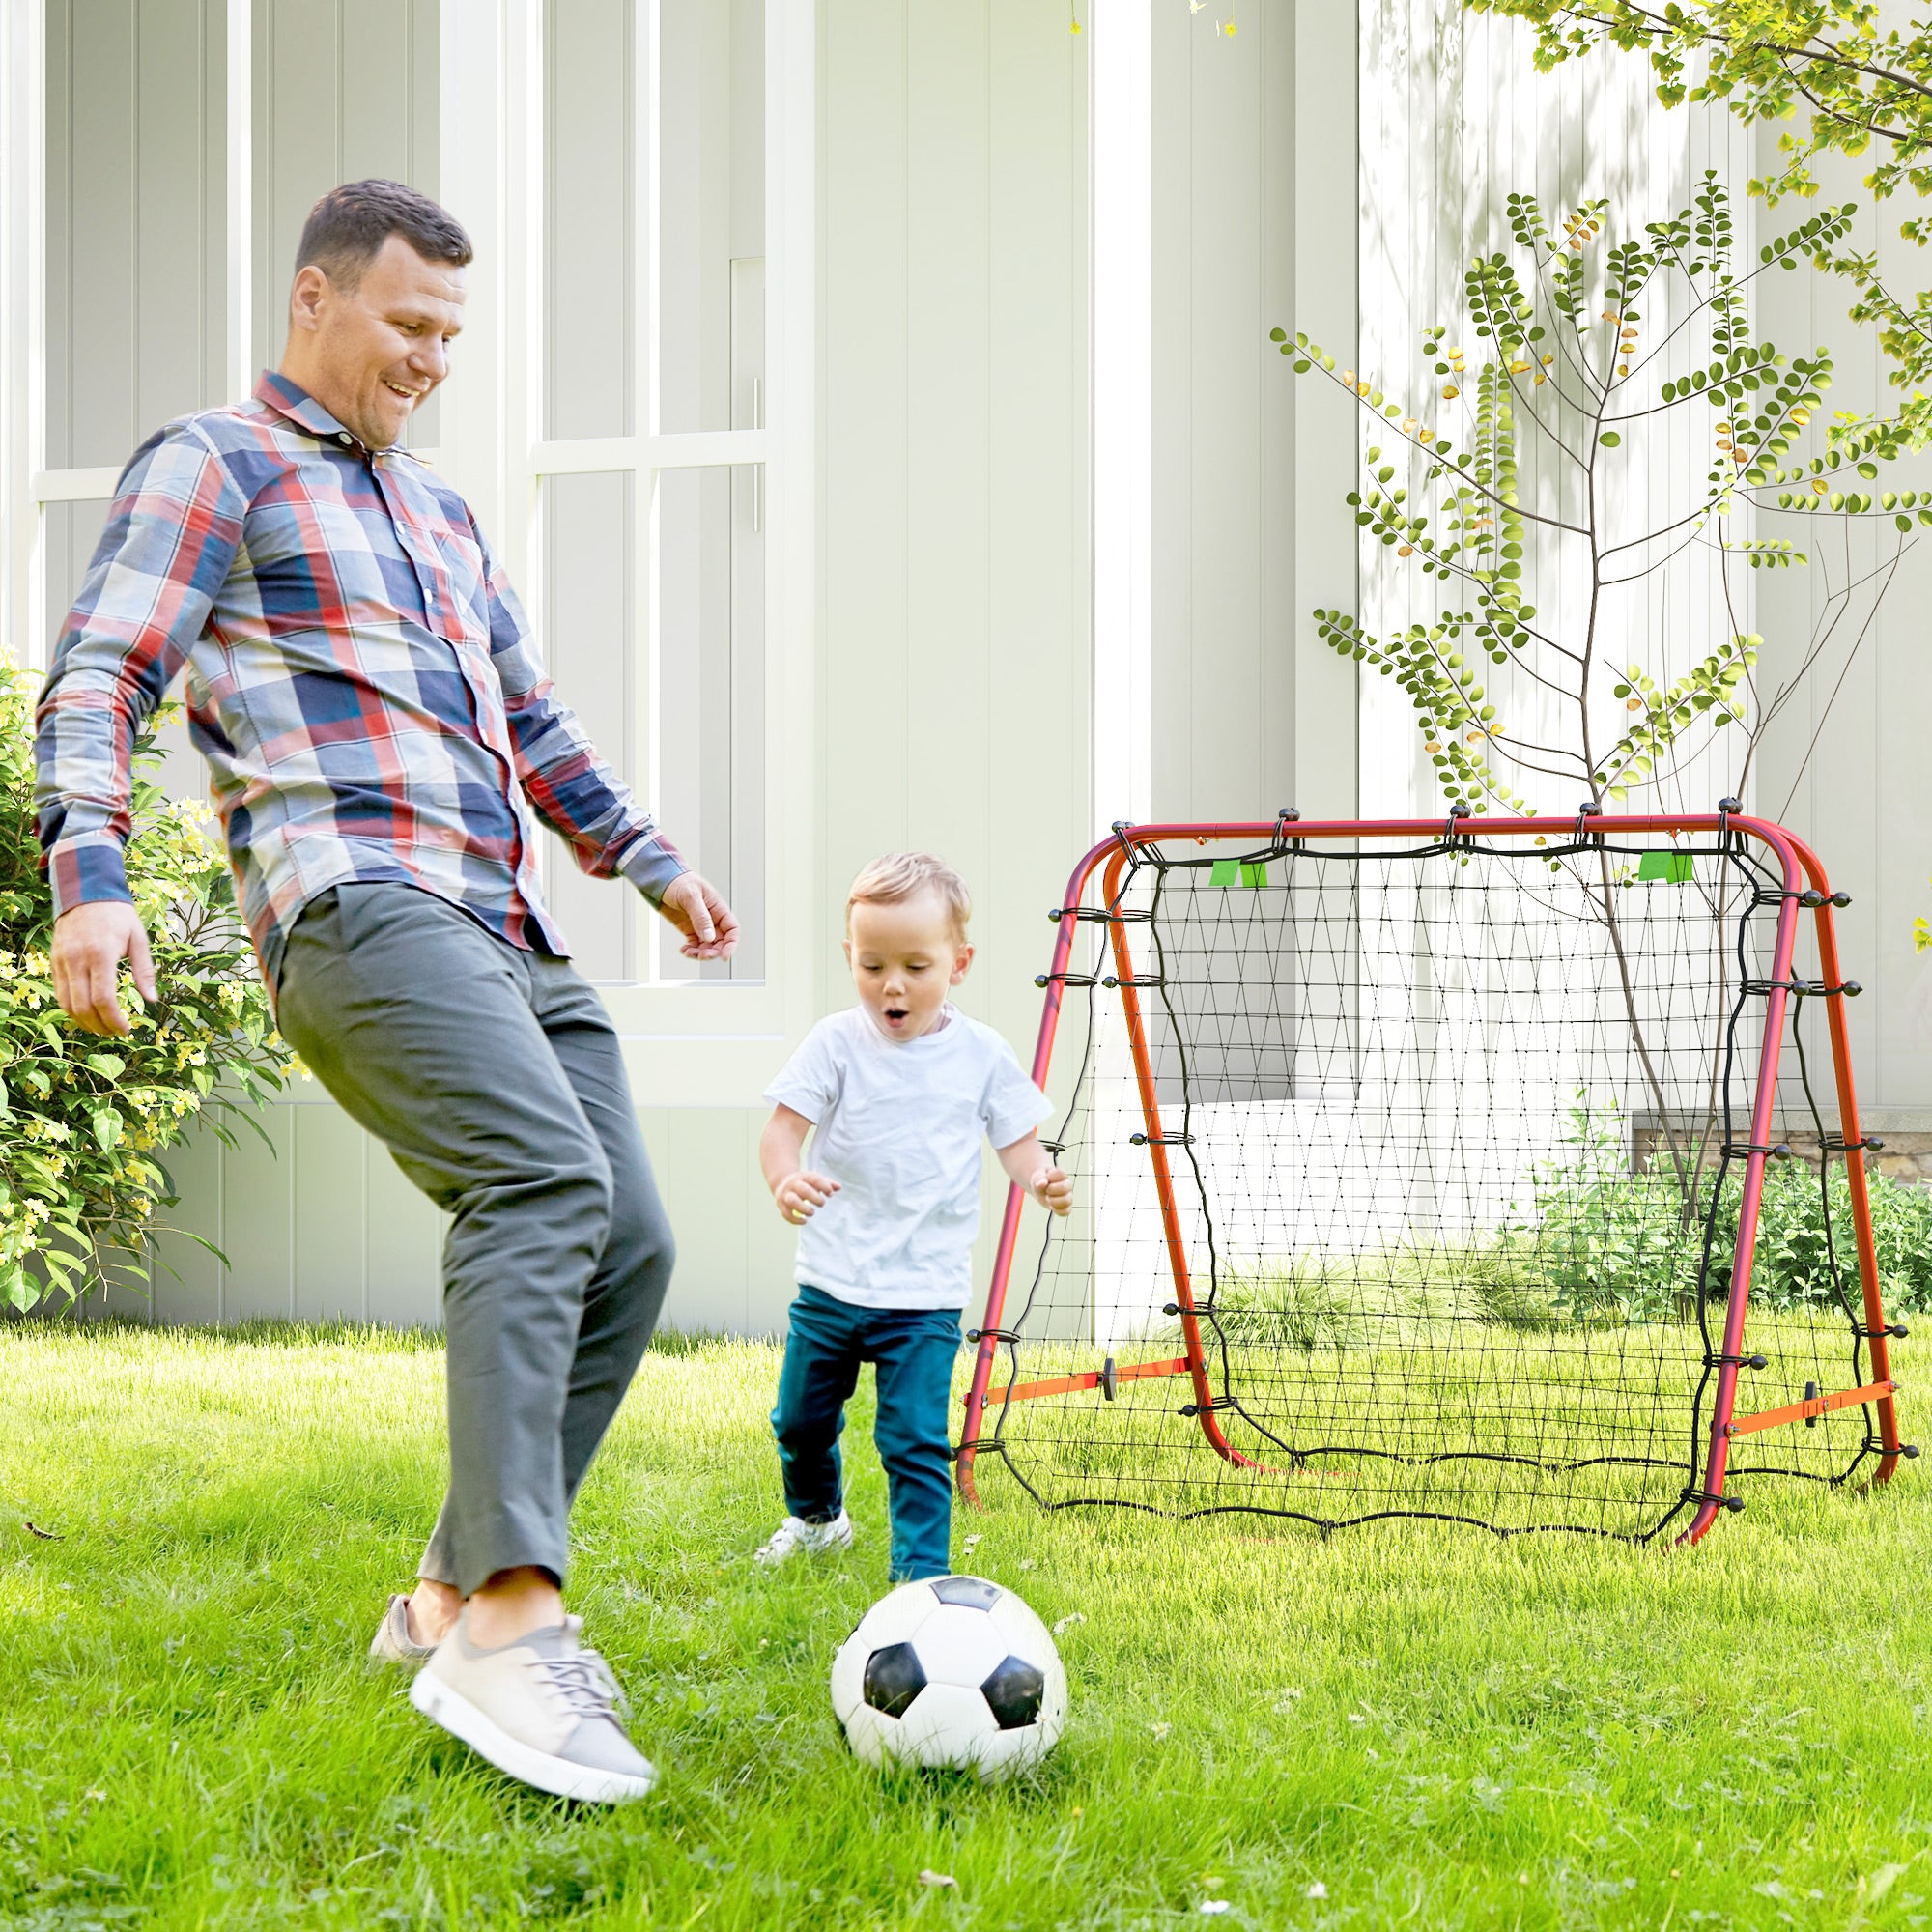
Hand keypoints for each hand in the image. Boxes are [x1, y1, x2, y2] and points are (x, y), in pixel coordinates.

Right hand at [51, 901, 156, 1037]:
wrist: (86, 892)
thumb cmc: (118, 915)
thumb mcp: (138, 939)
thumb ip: (144, 971)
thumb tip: (152, 1000)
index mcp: (101, 954)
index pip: (104, 998)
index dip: (114, 1020)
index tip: (127, 1030)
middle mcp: (77, 959)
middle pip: (83, 1006)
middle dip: (100, 1026)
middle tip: (116, 1033)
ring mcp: (62, 961)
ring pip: (66, 1004)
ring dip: (84, 1022)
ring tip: (102, 1027)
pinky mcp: (54, 961)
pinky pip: (58, 993)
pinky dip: (71, 1009)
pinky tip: (87, 1014)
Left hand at [659, 873, 739, 961]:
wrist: (661, 880)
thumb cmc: (679, 881)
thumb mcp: (691, 897)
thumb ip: (701, 917)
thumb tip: (709, 937)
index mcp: (718, 908)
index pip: (732, 929)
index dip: (731, 944)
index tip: (724, 956)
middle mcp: (712, 918)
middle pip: (720, 942)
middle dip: (713, 951)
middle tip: (702, 955)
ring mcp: (700, 925)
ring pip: (707, 946)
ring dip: (701, 953)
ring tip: (690, 952)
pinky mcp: (689, 929)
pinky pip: (695, 945)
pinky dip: (691, 950)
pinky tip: (684, 950)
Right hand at [774, 1169, 839, 1224]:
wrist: (782, 1182)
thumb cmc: (805, 1183)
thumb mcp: (815, 1179)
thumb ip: (828, 1183)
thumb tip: (838, 1187)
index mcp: (803, 1176)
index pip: (814, 1179)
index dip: (824, 1186)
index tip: (830, 1193)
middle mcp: (793, 1184)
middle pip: (804, 1190)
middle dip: (815, 1198)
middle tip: (822, 1203)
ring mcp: (786, 1194)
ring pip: (792, 1201)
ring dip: (804, 1209)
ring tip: (812, 1212)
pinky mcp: (780, 1205)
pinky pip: (786, 1214)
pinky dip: (796, 1220)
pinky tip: (804, 1221)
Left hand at [1032, 1166, 1073, 1216]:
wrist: (1041, 1189)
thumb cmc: (1040, 1180)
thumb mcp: (1037, 1177)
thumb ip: (1039, 1178)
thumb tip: (1042, 1184)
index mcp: (1061, 1175)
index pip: (1060, 1174)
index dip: (1050, 1177)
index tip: (1045, 1178)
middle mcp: (1067, 1185)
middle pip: (1065, 1187)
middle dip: (1051, 1190)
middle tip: (1046, 1190)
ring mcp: (1068, 1196)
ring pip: (1067, 1201)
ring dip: (1054, 1201)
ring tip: (1048, 1199)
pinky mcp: (1066, 1207)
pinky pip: (1066, 1212)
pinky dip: (1057, 1211)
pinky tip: (1051, 1206)